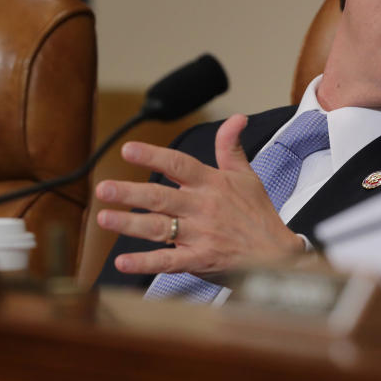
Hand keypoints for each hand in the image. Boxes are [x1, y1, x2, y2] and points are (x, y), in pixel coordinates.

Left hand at [96, 114, 304, 275]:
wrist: (276, 254)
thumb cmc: (258, 214)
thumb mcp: (247, 176)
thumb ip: (231, 147)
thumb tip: (236, 118)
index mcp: (212, 184)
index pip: (179, 165)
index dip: (154, 156)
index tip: (128, 150)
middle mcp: (203, 208)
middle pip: (161, 197)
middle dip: (130, 193)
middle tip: (103, 188)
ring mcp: (200, 235)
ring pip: (159, 228)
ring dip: (129, 224)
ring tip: (104, 218)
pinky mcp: (200, 260)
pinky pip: (168, 261)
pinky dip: (145, 263)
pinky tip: (123, 262)